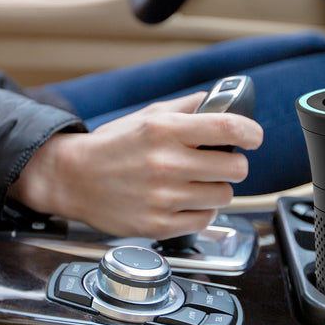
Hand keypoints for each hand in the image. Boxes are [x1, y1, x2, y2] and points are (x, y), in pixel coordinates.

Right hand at [10, 92, 262, 237]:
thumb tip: (220, 100)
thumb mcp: (147, 116)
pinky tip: (185, 200)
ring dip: (216, 189)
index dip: (251, 132)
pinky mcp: (158, 224)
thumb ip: (186, 108)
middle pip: (236, 167)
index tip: (253, 136)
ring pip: (223, 196)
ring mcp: (163, 197)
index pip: (229, 128)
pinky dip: (200, 211)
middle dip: (232, 163)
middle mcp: (166, 163)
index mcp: (165, 131)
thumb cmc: (111, 146)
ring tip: (196, 183)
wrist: (72, 178)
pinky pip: (204, 219)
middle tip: (218, 163)